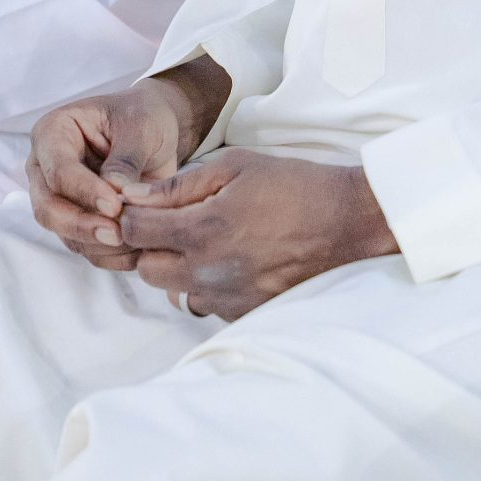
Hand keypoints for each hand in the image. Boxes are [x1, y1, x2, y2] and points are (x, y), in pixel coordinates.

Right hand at [27, 55, 230, 270]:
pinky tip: (136, 250)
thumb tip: (115, 192)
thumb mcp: (141, 126)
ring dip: (98, 243)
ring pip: (64, 233)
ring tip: (134, 240)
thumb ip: (126, 158)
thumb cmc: (142, 118)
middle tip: (117, 233)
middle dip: (82, 225)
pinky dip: (108, 254)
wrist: (155, 131)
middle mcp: (46, 169)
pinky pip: (84, 246)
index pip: (58, 170)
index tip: (115, 205)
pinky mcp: (77, 220)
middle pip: (48, 208)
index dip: (84, 191)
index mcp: (53, 133)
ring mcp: (59, 198)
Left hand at [118, 147, 398, 320]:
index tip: (145, 206)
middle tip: (177, 223)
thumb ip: (178, 186)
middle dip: (151, 245)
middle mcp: (209, 273)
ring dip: (179, 268)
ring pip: (173, 290)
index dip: (131, 215)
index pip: (133, 231)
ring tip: (210, 241)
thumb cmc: (294, 186)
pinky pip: (206, 303)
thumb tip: (130, 195)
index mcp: (202, 230)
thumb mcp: (235, 167)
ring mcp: (227, 299)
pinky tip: (234, 260)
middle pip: (146, 269)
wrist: (349, 223)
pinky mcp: (245, 313)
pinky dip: (209, 284)